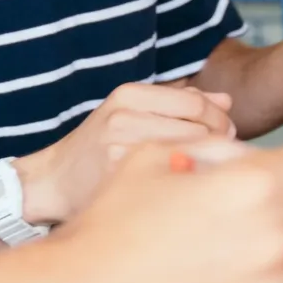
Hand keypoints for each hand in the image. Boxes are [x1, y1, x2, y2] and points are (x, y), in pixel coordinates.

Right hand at [19, 82, 236, 224]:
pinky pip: (174, 175)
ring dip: (209, 164)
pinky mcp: (122, 175)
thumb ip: (180, 104)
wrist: (54, 182)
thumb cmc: (100, 149)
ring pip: (192, 152)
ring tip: (205, 173)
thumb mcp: (133, 115)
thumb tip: (228, 102)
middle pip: (199, 126)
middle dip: (221, 143)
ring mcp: (121, 146)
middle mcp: (124, 115)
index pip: (196, 102)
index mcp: (129, 95)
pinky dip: (189, 180)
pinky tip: (185, 188)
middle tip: (222, 160)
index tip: (226, 137)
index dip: (220, 120)